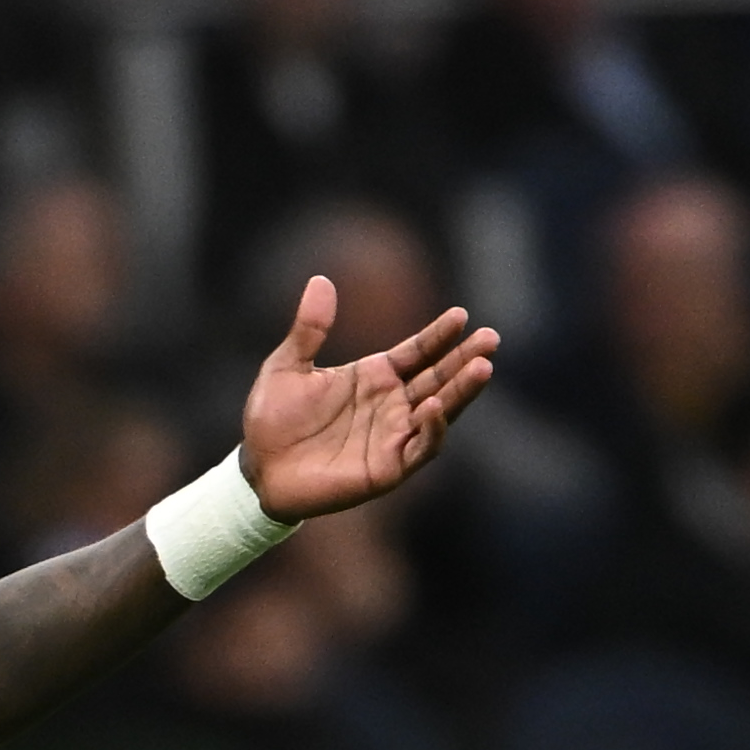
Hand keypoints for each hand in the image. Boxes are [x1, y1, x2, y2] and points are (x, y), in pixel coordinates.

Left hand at [238, 274, 501, 520]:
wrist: (258, 469)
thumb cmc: (272, 418)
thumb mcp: (287, 366)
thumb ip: (309, 329)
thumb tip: (320, 280)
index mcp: (374, 376)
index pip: (418, 352)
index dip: (440, 335)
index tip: (461, 315)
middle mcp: (392, 404)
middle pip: (438, 378)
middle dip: (465, 359)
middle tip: (491, 338)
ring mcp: (393, 436)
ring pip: (440, 410)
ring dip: (461, 391)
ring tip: (482, 367)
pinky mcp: (388, 468)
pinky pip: (420, 448)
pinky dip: (432, 429)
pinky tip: (435, 407)